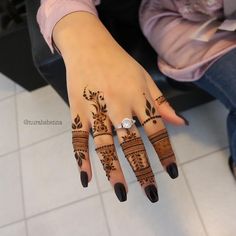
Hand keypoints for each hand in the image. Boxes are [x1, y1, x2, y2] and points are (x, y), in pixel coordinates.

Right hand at [53, 12, 187, 202]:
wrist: (88, 45)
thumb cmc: (119, 62)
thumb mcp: (145, 78)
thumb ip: (161, 102)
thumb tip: (181, 123)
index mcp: (138, 97)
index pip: (156, 130)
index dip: (165, 152)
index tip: (172, 172)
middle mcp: (118, 105)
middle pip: (132, 142)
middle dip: (142, 168)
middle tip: (151, 193)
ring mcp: (95, 110)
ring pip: (105, 144)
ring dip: (113, 170)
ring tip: (122, 192)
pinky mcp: (77, 111)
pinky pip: (78, 138)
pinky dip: (81, 158)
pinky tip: (87, 177)